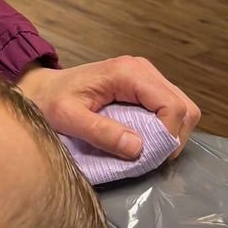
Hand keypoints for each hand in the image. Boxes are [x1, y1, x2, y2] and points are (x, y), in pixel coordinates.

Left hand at [18, 56, 200, 160]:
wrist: (43, 88)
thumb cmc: (51, 101)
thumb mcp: (69, 118)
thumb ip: (102, 132)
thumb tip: (138, 148)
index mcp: (128, 73)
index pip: (171, 105)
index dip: (169, 135)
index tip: (151, 156)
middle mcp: (143, 70)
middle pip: (184, 106)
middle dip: (175, 136)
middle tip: (153, 157)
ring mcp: (146, 76)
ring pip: (183, 108)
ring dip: (173, 133)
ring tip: (150, 150)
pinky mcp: (145, 86)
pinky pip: (170, 108)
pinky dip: (166, 128)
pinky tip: (146, 139)